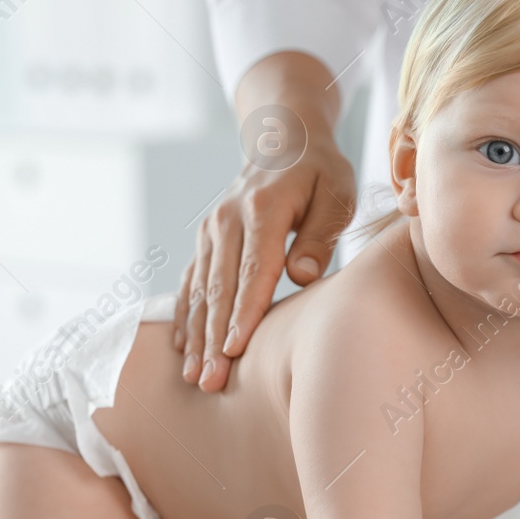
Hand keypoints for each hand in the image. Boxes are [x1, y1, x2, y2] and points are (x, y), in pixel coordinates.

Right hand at [174, 135, 354, 391]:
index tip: (234, 350)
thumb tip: (303, 275)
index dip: (244, 313)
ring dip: (195, 335)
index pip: (253, 270)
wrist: (282, 138)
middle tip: (210, 380)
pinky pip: (190, 281)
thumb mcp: (337, 192)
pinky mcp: (205, 239)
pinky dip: (185, 315)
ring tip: (193, 376)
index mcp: (262, 207)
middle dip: (213, 338)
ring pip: (200, 290)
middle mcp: (227, 219)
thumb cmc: (321, 171)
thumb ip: (321, 233)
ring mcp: (211, 229)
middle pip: (220, 288)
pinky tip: (182, 347)